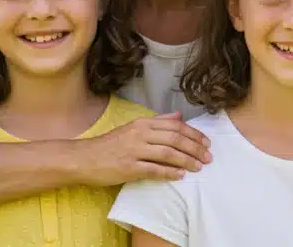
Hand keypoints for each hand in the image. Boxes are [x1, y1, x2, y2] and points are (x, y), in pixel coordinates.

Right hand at [75, 112, 211, 186]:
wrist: (83, 158)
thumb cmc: (110, 145)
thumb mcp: (134, 127)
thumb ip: (158, 121)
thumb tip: (179, 116)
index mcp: (143, 123)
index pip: (176, 126)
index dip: (194, 134)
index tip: (206, 143)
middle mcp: (140, 134)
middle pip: (175, 139)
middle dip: (195, 148)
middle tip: (208, 157)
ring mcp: (134, 150)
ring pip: (168, 153)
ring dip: (187, 161)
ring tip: (199, 167)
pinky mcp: (128, 168)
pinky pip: (154, 170)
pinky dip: (170, 173)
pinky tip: (181, 176)